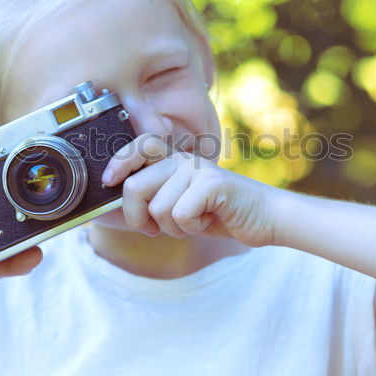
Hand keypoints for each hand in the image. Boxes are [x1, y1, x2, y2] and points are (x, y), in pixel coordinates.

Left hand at [102, 133, 278, 247]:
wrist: (266, 218)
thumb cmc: (222, 214)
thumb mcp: (182, 204)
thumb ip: (156, 197)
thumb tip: (120, 200)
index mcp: (175, 160)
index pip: (139, 146)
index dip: (119, 162)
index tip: (109, 181)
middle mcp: (184, 159)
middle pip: (135, 187)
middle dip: (138, 218)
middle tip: (156, 229)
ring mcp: (198, 169)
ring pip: (158, 208)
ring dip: (173, 228)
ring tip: (195, 221)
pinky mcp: (213, 183)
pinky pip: (180, 214)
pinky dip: (191, 229)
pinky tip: (207, 221)